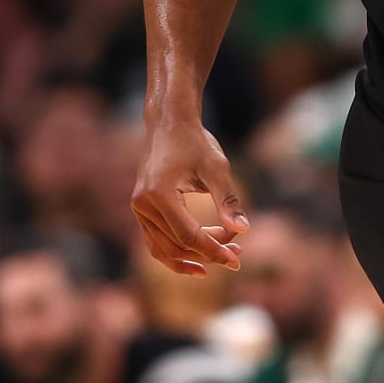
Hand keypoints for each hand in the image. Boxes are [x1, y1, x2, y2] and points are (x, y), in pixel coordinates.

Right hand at [131, 118, 248, 276]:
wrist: (169, 122)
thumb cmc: (195, 141)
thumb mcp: (216, 168)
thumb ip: (228, 200)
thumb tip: (244, 230)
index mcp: (160, 194)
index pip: (189, 236)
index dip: (214, 250)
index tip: (237, 256)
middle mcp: (143, 205)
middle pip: (177, 246)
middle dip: (209, 253)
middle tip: (238, 253)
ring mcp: (139, 208)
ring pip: (163, 249)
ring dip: (194, 256)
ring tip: (224, 255)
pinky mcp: (141, 209)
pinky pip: (156, 241)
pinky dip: (176, 253)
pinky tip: (198, 260)